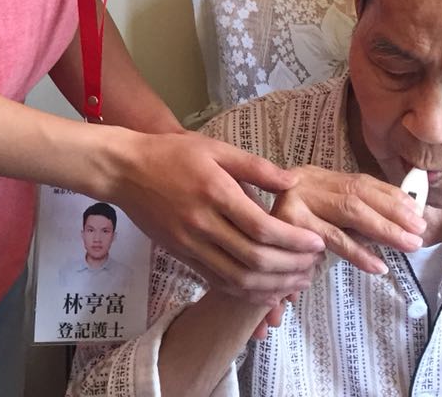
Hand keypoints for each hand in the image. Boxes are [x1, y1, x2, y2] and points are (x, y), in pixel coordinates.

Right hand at [107, 130, 326, 302]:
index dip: (294, 241)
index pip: (263, 229)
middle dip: (291, 268)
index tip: (317, 244)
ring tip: (297, 282)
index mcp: (215, 193)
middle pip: (255, 260)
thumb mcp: (215, 148)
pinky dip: (246, 292)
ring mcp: (190, 244)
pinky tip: (266, 291)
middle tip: (313, 266)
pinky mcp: (181, 256)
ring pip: (238, 279)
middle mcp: (203, 224)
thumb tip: (292, 181)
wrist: (124, 170)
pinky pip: (218, 282)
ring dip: (273, 287)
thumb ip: (255, 166)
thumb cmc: (172, 154)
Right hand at [268, 164, 425, 271]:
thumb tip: (392, 217)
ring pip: (349, 211)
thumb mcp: (311, 215)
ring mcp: (294, 199)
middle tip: (420, 231)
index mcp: (314, 176)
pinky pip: (329, 238)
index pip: (358, 181)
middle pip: (357, 193)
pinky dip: (356, 251)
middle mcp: (304, 181)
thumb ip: (341, 217)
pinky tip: (377, 265)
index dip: (390, 194)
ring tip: (410, 245)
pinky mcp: (286, 221)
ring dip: (384, 229)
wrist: (229, 230)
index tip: (417, 210)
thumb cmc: (276, 233)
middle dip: (393, 212)